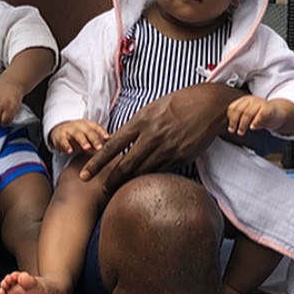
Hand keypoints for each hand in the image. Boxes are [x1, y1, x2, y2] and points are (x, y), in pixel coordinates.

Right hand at [50, 119, 107, 155]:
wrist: (59, 131)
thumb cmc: (78, 136)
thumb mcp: (88, 137)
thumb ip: (98, 141)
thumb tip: (113, 147)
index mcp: (87, 125)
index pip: (96, 127)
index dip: (102, 132)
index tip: (108, 138)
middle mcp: (79, 125)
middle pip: (88, 131)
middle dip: (94, 139)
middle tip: (99, 147)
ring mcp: (69, 130)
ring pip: (76, 134)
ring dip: (82, 141)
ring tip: (87, 148)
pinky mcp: (59, 136)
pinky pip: (63, 140)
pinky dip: (66, 146)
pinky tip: (69, 151)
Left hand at [80, 83, 232, 191]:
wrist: (209, 106)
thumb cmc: (179, 103)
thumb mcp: (152, 108)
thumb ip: (134, 125)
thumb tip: (115, 140)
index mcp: (141, 122)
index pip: (112, 146)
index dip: (96, 162)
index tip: (85, 174)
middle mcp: (152, 137)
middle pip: (125, 166)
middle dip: (111, 181)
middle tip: (102, 190)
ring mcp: (167, 150)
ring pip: (142, 172)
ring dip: (129, 182)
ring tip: (119, 190)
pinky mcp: (180, 158)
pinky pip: (160, 172)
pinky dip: (149, 178)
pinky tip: (143, 182)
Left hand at [226, 94, 293, 135]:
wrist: (278, 113)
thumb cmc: (261, 115)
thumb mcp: (249, 115)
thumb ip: (240, 118)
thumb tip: (230, 127)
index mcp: (244, 100)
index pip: (233, 107)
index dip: (230, 118)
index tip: (230, 127)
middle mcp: (251, 100)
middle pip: (239, 110)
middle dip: (235, 121)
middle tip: (234, 131)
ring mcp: (260, 103)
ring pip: (248, 113)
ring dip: (243, 124)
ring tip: (241, 132)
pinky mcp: (269, 109)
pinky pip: (261, 114)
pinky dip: (256, 121)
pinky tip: (253, 127)